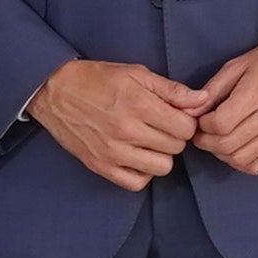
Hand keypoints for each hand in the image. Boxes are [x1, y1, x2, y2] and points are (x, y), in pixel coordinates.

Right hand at [26, 56, 209, 191]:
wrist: (54, 90)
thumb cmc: (97, 79)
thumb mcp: (137, 74)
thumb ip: (172, 90)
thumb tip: (203, 100)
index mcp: (139, 104)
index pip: (186, 128)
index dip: (186, 121)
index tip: (176, 116)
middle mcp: (127, 131)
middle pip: (176, 147)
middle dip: (174, 136)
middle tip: (161, 125)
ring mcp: (112, 152)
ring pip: (161, 167)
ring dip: (161, 155)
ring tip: (150, 141)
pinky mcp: (100, 166)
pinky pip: (136, 183)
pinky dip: (142, 172)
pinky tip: (137, 156)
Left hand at [191, 34, 257, 175]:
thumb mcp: (237, 65)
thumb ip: (213, 89)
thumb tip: (191, 111)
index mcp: (257, 93)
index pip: (220, 124)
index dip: (203, 126)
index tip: (201, 119)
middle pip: (227, 145)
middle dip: (206, 142)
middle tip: (202, 133)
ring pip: (240, 159)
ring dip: (221, 154)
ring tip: (217, 141)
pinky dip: (241, 163)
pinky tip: (236, 150)